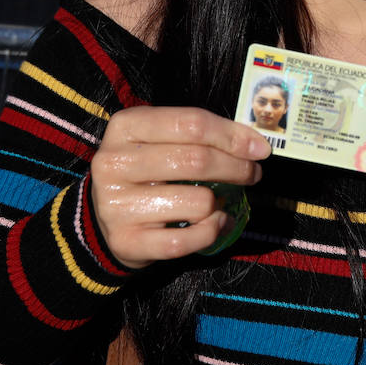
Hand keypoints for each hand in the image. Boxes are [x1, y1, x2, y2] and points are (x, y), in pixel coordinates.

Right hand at [89, 106, 268, 269]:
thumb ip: (202, 135)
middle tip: (253, 174)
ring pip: (198, 201)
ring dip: (221, 203)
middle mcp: (114, 162)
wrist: (105, 218)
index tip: (260, 149)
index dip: (233, 136)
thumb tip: (256, 144)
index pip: (192, 123)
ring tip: (220, 202)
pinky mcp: (126, 241)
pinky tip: (214, 223)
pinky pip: (187, 239)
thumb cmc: (146, 171)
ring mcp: (116, 204)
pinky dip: (211, 231)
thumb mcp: (163, 141)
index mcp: (125, 126)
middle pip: (196, 160)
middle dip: (237, 168)